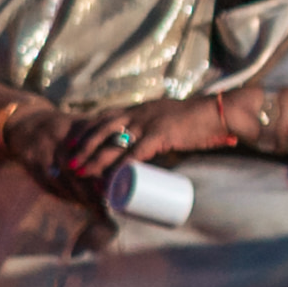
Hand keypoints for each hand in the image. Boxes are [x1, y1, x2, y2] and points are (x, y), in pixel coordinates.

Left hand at [23, 91, 234, 190]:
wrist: (218, 112)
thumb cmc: (195, 121)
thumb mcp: (165, 119)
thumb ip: (152, 130)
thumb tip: (143, 148)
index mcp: (138, 109)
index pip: (103, 118)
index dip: (86, 131)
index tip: (72, 143)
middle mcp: (138, 113)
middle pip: (101, 129)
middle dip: (83, 146)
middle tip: (69, 161)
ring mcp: (148, 123)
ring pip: (114, 142)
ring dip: (96, 159)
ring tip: (82, 172)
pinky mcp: (161, 134)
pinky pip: (137, 152)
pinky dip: (123, 165)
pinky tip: (113, 176)